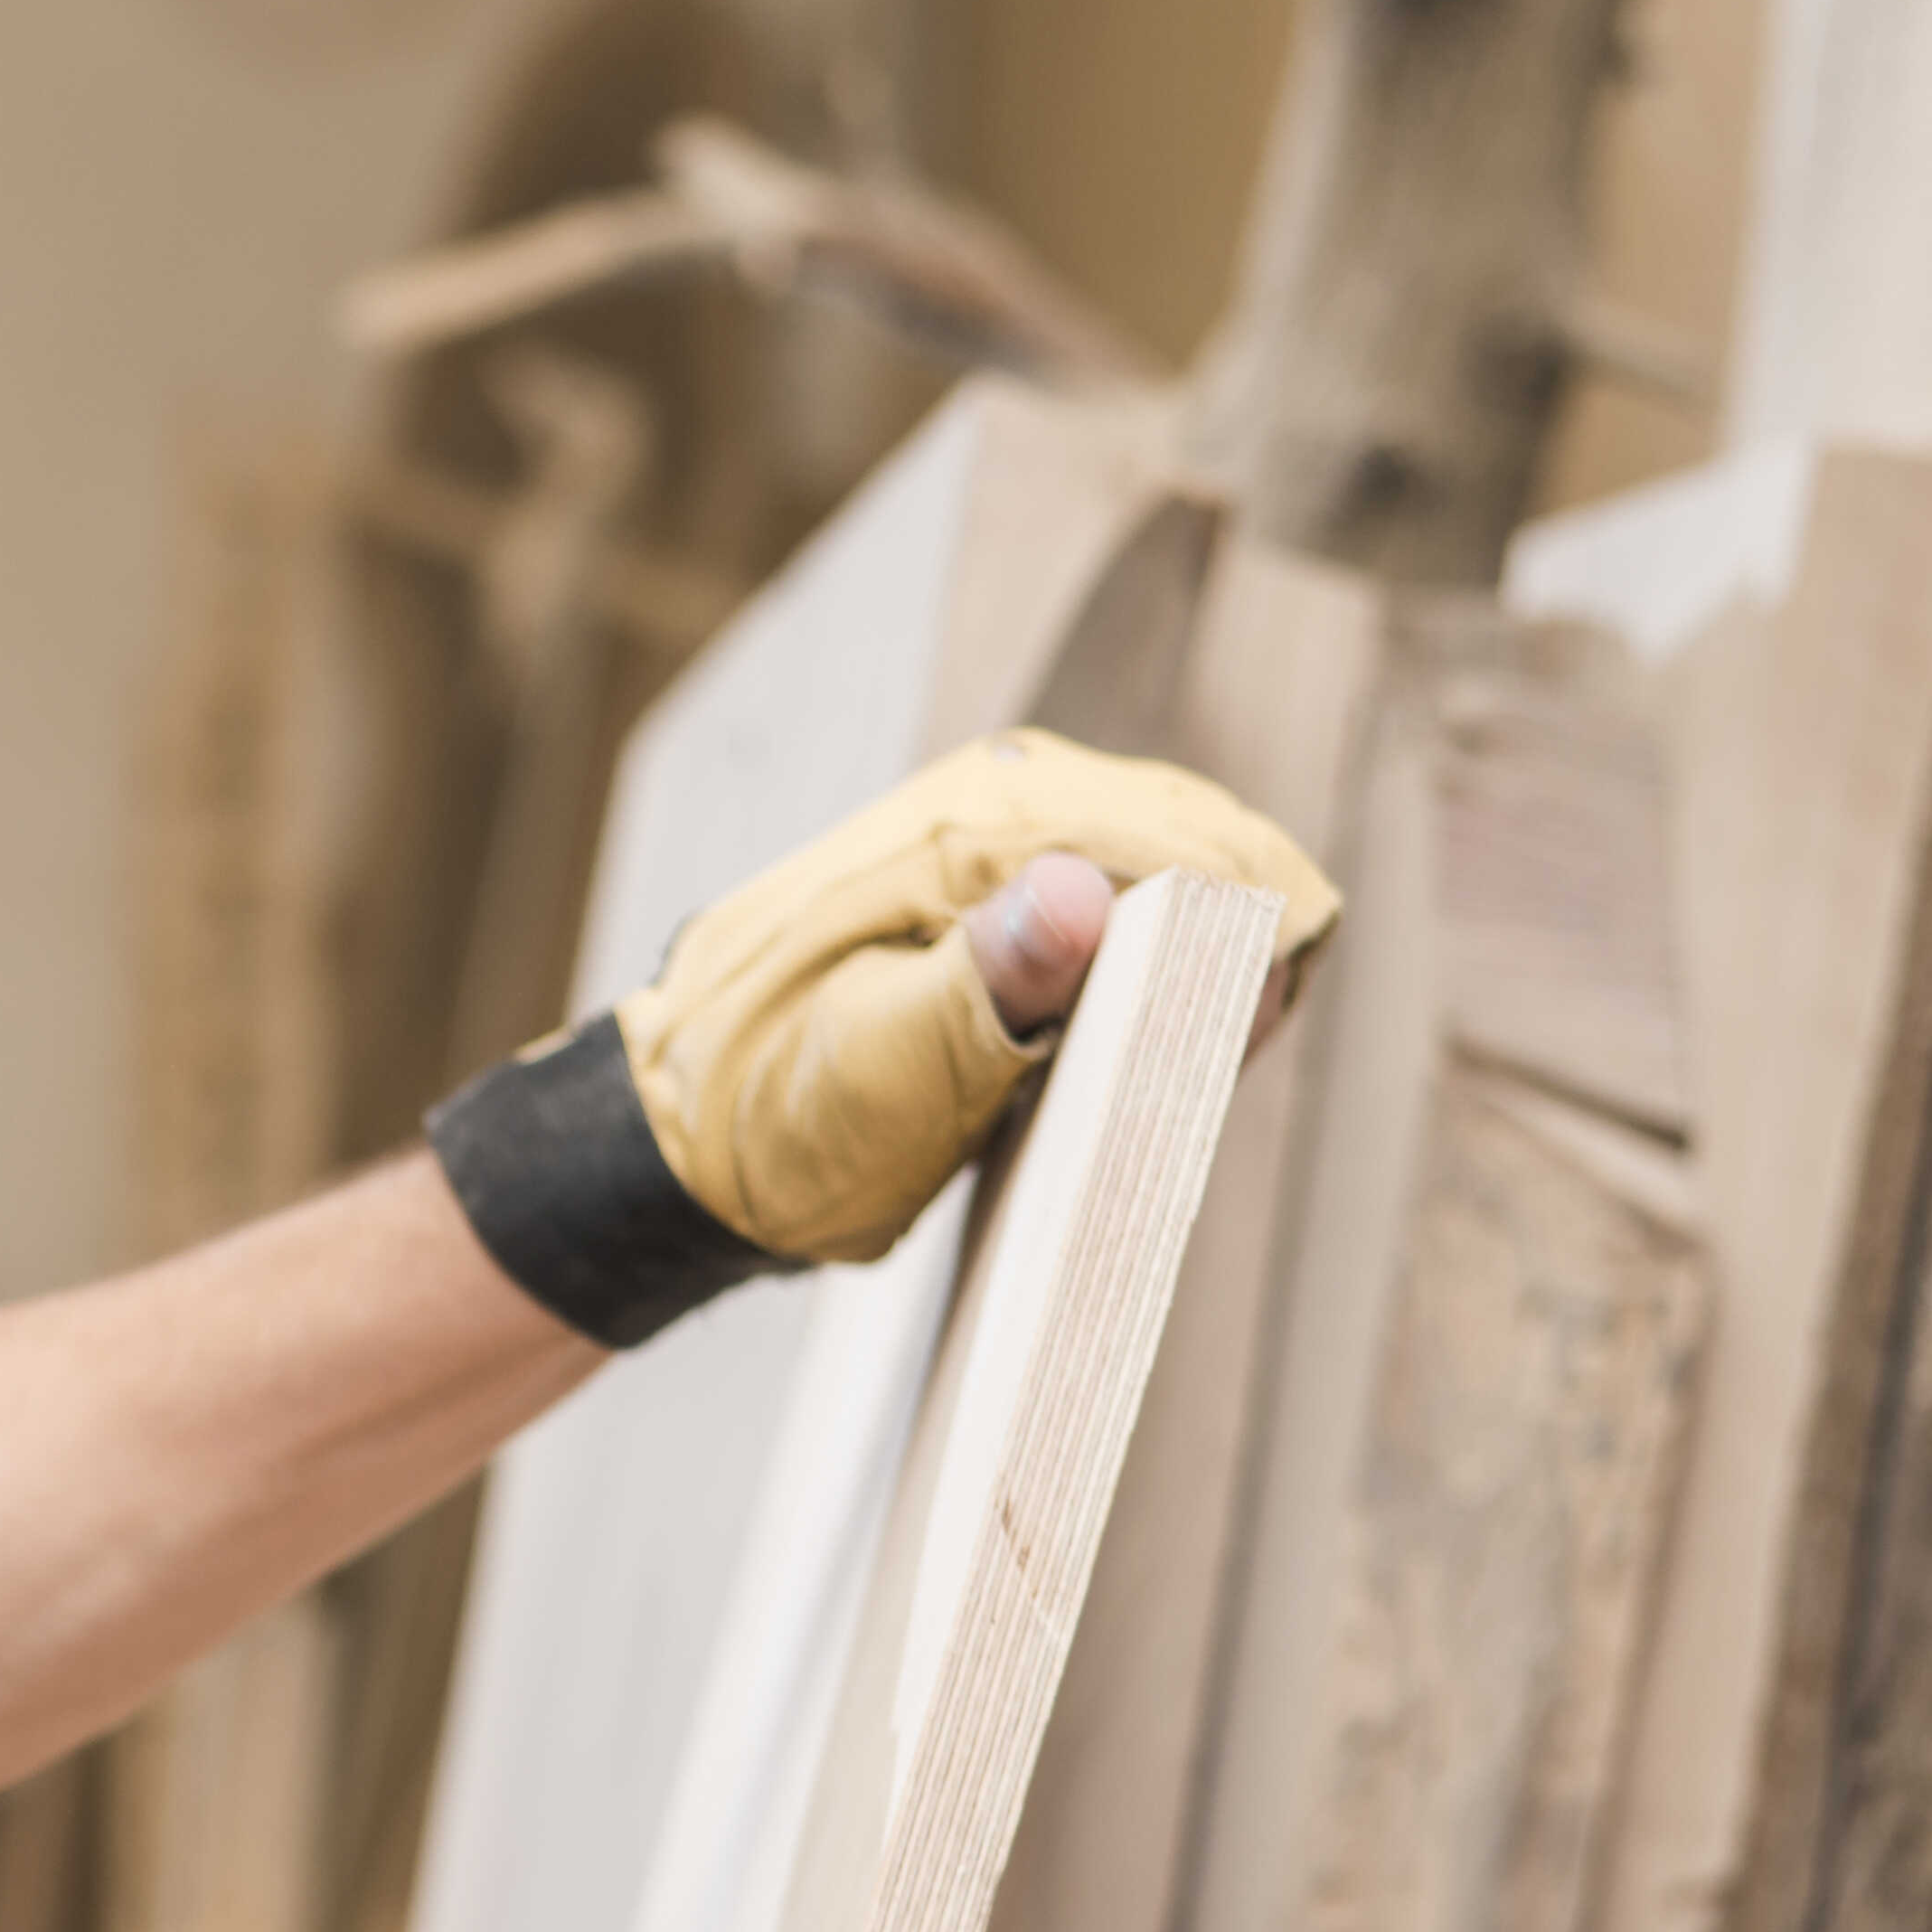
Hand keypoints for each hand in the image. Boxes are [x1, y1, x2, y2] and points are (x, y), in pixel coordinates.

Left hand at [427, 729, 1340, 1346]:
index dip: (1249, 937)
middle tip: (1211, 1059)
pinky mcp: (1006, 875)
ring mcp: (1006, 826)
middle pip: (1206, 837)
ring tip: (1182, 1052)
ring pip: (1186, 857)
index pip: (1190, 840)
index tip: (1239, 1032)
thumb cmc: (773, 1117)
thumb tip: (1081, 895)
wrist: (683, 1138)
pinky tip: (1148, 1026)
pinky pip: (1138, 884)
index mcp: (976, 823)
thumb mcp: (879, 1071)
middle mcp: (1002, 793)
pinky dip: (1170, 949)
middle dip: (1242, 940)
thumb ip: (984, 982)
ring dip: (1212, 946)